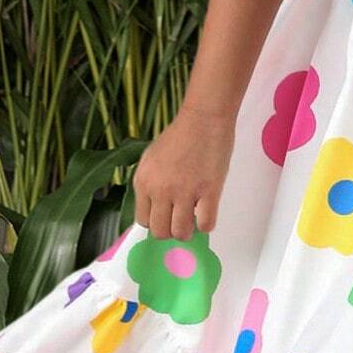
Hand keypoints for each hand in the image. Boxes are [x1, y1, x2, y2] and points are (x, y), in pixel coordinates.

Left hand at [132, 105, 234, 239]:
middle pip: (160, 231)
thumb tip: (154, 206)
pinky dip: (206, 225)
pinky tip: (207, 213)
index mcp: (143, 182)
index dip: (155, 221)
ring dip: (187, 231)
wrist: (203, 119)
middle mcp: (160, 191)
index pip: (143, 220)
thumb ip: (149, 183)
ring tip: (193, 220)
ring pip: (181, 232)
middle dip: (170, 230)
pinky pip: (206, 224)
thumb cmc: (179, 135)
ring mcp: (185, 193)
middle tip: (179, 220)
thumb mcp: (151, 158)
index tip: (165, 216)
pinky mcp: (209, 192)